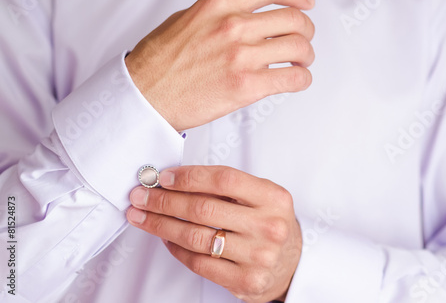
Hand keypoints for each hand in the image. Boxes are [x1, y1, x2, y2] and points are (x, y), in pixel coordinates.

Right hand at [125, 0, 314, 130]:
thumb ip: (220, 6)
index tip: (305, 2)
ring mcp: (241, 56)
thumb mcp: (186, 18)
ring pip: (297, 48)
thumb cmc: (159, 62)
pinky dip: (302, 79)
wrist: (145, 95)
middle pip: (292, 19)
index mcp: (218, 6)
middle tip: (304, 38)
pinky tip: (297, 79)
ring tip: (301, 62)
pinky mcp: (246, 86)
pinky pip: (292, 78)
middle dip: (305, 29)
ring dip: (306, 55)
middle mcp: (233, 27)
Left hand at [126, 166, 302, 302]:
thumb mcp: (261, 196)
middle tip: (141, 195)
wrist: (292, 262)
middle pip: (204, 208)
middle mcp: (268, 226)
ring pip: (196, 237)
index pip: (224, 179)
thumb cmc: (269, 223)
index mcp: (274, 197)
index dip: (188, 177)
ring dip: (161, 225)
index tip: (163, 177)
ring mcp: (257, 256)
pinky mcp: (245, 281)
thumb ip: (228, 187)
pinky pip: (198, 262)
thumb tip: (175, 181)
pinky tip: (165, 238)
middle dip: (164, 200)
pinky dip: (175, 249)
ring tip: (142, 216)